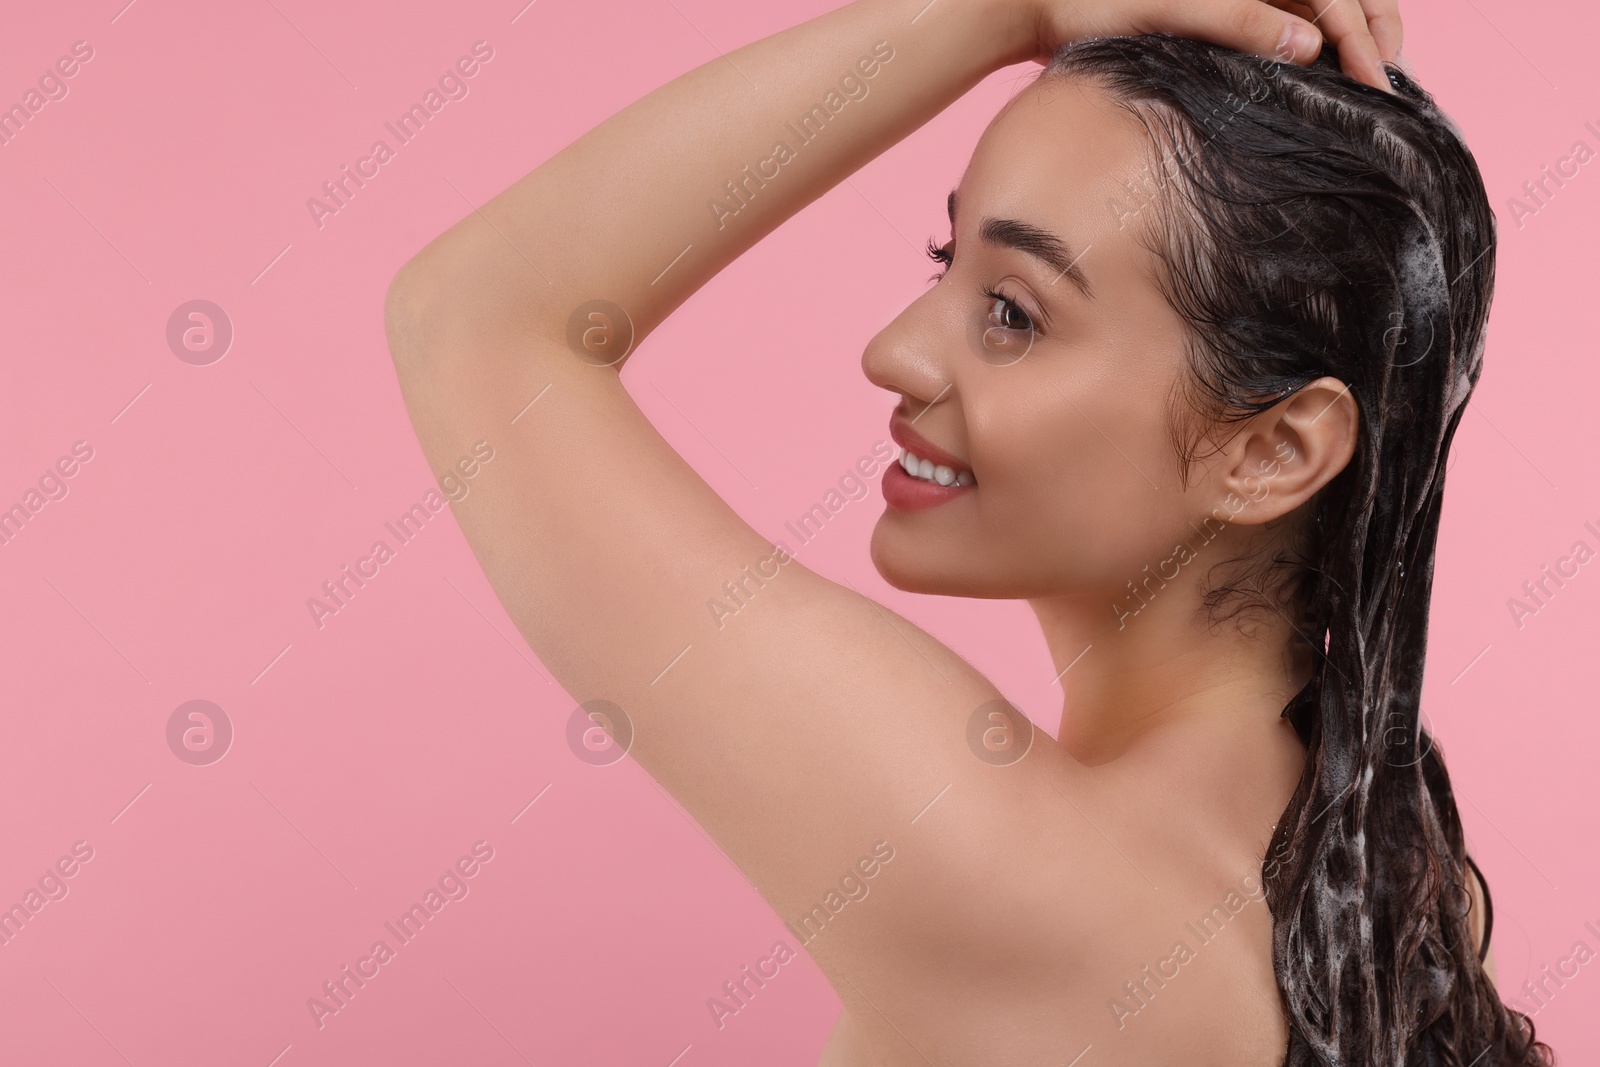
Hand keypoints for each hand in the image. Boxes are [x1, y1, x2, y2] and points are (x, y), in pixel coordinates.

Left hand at [1023, 0, 1402, 93]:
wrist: (1042, 5)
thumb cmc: (1099, 3)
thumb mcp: (1175, 10)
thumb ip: (1244, 22)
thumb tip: (1313, 47)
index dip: (1365, 32)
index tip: (1380, 81)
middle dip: (1372, 31)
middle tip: (1388, 86)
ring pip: (1315, 10)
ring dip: (1346, 42)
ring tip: (1367, 86)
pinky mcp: (1221, 9)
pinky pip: (1281, 25)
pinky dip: (1310, 49)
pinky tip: (1322, 82)